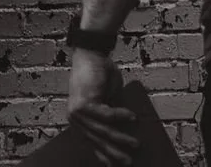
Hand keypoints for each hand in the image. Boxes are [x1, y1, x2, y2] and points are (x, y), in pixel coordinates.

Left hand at [67, 49, 138, 165]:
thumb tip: (125, 127)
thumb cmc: (100, 75)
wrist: (91, 54)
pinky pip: (105, 114)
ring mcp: (77, 113)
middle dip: (114, 153)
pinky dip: (120, 116)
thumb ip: (111, 112)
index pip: (90, 144)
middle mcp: (75, 120)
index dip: (103, 156)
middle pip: (97, 141)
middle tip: (128, 162)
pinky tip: (133, 118)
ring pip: (102, 131)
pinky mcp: (84, 104)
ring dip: (121, 138)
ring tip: (135, 144)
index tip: (114, 166)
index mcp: (78, 121)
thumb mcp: (107, 97)